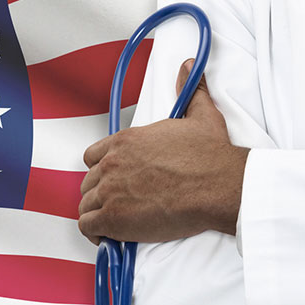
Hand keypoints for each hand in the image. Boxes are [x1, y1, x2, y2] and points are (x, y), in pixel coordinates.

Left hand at [78, 59, 248, 243]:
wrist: (219, 185)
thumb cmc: (211, 155)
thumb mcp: (200, 114)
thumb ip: (190, 90)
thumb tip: (190, 66)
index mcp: (125, 140)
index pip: (92, 156)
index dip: (102, 170)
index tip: (115, 180)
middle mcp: (112, 163)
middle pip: (88, 182)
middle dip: (101, 193)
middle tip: (120, 205)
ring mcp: (110, 190)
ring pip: (85, 204)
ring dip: (97, 214)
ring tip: (115, 223)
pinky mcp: (113, 218)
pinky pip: (88, 226)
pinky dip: (95, 234)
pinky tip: (110, 237)